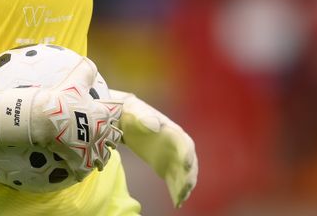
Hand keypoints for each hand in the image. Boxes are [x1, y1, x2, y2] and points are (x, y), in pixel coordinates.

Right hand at [0, 56, 122, 173]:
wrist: (44, 117)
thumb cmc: (61, 99)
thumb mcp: (75, 80)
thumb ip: (85, 69)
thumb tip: (88, 60)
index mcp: (102, 114)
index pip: (116, 112)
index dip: (113, 112)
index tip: (111, 112)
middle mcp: (100, 132)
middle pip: (113, 137)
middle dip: (111, 136)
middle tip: (106, 136)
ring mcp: (90, 148)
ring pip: (103, 156)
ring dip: (101, 155)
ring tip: (98, 157)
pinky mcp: (79, 161)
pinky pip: (84, 170)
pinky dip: (82, 170)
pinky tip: (79, 169)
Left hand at [110, 89, 197, 207]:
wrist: (127, 120)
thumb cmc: (134, 114)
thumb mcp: (137, 113)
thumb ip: (146, 119)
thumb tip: (155, 125)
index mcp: (174, 132)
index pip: (185, 145)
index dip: (187, 155)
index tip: (187, 165)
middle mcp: (177, 147)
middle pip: (188, 163)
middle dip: (189, 175)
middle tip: (186, 188)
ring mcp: (172, 157)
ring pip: (183, 174)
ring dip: (184, 186)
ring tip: (181, 199)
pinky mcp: (164, 166)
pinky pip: (173, 180)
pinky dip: (176, 191)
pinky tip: (176, 203)